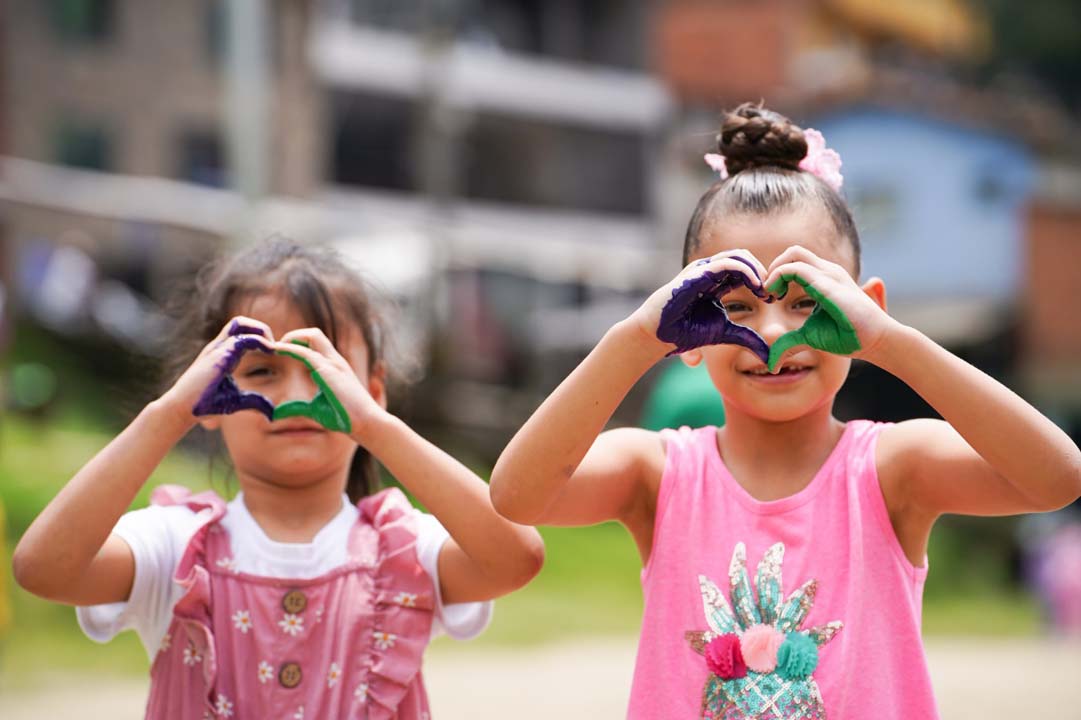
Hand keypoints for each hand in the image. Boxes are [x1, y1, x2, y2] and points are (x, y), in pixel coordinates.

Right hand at [162, 317, 275, 424]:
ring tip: (271, 348)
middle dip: (261, 328)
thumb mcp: (236, 401)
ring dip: (260, 330)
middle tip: (273, 347)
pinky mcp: (218, 356)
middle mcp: (220, 347)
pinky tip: (269, 352)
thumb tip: (271, 412)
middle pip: (240, 322)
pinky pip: (241, 339)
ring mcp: (218, 349)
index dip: (261, 337)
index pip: (242, 332)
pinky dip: (260, 341)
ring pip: (239, 322)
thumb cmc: (205, 404)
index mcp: (224, 354)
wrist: (182, 409)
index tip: (274, 352)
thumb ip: (255, 402)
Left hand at [271, 328, 385, 439]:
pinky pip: (306, 353)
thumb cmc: (345, 417)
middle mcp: (334, 361)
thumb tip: (278, 411)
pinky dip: (289, 349)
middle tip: (277, 348)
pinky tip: (278, 351)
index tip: (281, 352)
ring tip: (276, 348)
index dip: (297, 344)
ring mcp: (333, 363)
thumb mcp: (315, 409)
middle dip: (294, 335)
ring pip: (312, 335)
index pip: (316, 344)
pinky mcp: (329, 370)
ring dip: (291, 337)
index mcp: (334, 367)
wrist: (366, 422)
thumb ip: (297, 407)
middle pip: (314, 334)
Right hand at [630, 250, 770, 359]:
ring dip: (757, 270)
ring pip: (739, 255)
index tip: (772, 298)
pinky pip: (727, 263)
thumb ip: (747, 338)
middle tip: (771, 292)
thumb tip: (768, 355)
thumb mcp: (724, 333)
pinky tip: (756, 286)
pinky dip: (746, 272)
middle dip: (763, 272)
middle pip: (745, 258)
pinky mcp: (697, 273)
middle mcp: (710, 272)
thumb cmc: (684, 332)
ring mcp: (703, 270)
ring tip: (764, 289)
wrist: (658, 335)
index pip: (746, 269)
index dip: (762, 281)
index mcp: (716, 282)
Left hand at [763, 246, 895, 369]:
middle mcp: (826, 271)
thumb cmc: (848, 336)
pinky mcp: (828, 284)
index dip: (776, 275)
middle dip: (773, 267)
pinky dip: (779, 277)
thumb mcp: (809, 337)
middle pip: (793, 252)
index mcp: (823, 279)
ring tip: (771, 295)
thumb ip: (789, 343)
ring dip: (774, 271)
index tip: (770, 297)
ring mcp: (829, 275)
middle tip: (768, 292)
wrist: (876, 340)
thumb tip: (772, 363)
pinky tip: (776, 297)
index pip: (795, 261)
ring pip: (793, 254)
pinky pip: (797, 269)